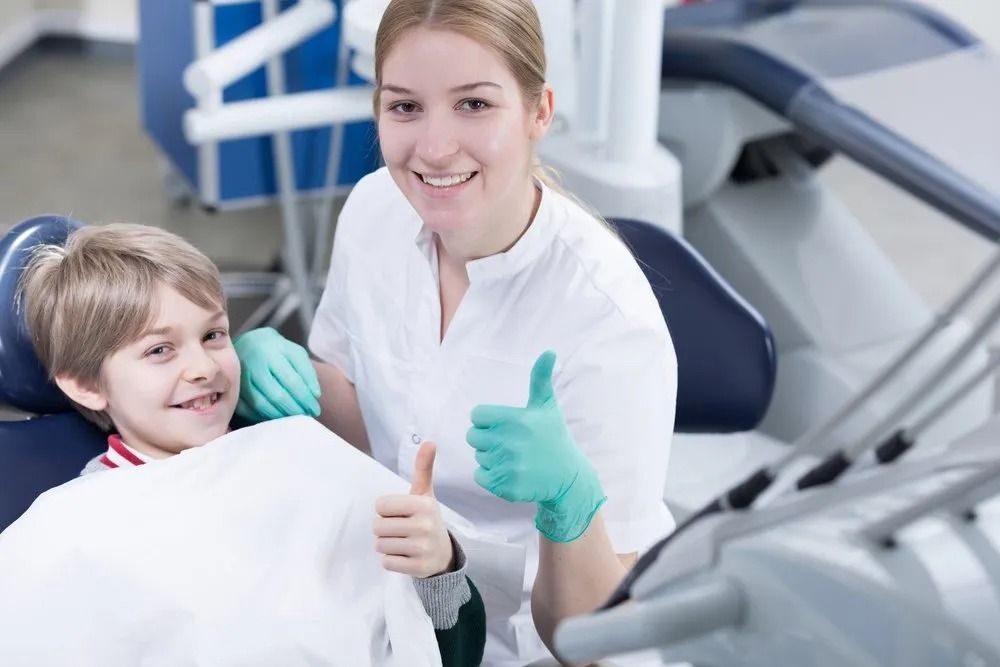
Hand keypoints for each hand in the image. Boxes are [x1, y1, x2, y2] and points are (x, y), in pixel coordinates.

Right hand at [233, 327, 321, 421]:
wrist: (249, 343)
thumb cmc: (277, 351)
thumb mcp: (295, 353)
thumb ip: (307, 372)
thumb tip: (314, 395)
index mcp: (272, 354)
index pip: (292, 381)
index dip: (305, 399)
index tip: (315, 410)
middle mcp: (254, 365)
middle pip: (276, 395)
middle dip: (293, 410)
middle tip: (304, 417)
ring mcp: (239, 378)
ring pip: (260, 404)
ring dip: (279, 416)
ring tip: (292, 419)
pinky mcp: (231, 388)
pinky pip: (245, 408)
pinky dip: (260, 416)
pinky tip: (273, 418)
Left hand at [374, 441, 454, 577]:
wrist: (444, 554)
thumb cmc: (427, 519)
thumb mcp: (425, 494)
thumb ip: (423, 468)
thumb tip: (430, 441)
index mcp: (423, 504)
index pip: (380, 505)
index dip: (386, 510)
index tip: (401, 513)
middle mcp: (424, 526)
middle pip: (377, 526)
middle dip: (385, 528)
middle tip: (401, 529)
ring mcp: (422, 548)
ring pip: (380, 545)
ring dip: (387, 545)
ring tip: (403, 542)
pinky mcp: (418, 568)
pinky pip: (386, 562)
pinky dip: (391, 560)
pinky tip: (406, 556)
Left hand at [466, 351, 604, 542]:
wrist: (568, 477)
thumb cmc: (553, 437)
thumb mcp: (547, 407)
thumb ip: (541, 378)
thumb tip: (549, 351)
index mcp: (514, 419)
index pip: (476, 416)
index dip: (488, 421)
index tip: (507, 426)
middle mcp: (508, 442)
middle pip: (473, 436)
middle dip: (488, 439)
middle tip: (511, 443)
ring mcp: (506, 465)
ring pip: (478, 457)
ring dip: (492, 458)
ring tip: (516, 458)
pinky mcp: (504, 485)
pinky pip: (480, 476)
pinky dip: (491, 476)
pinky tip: (511, 472)